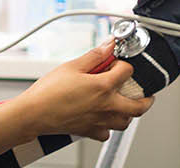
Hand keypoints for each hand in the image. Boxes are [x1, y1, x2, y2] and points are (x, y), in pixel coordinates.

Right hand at [18, 40, 154, 140]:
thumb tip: (109, 45)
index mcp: (103, 87)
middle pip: (139, 106)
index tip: (117, 62)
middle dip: (146, 98)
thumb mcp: (72, 66)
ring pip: (125, 122)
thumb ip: (95, 56)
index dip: (123, 64)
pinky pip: (107, 133)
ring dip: (129, 113)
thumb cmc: (48, 92)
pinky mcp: (90, 131)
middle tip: (146, 93)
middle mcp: (106, 106)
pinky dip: (109, 127)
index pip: (127, 71)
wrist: (33, 114)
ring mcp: (99, 121)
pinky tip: (103, 118)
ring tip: (126, 104)